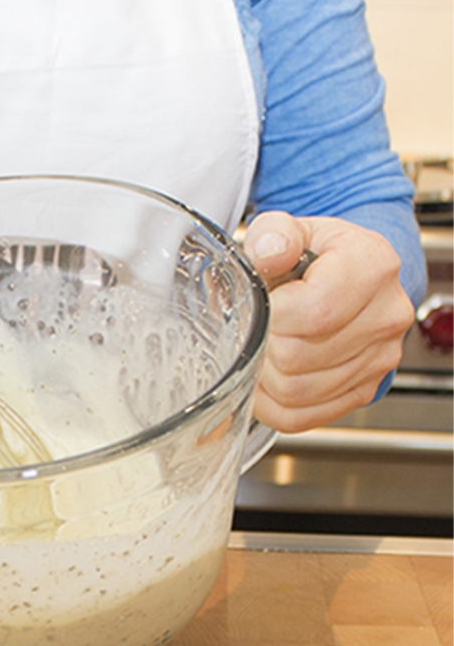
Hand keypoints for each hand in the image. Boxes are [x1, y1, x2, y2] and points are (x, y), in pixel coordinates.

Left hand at [243, 210, 415, 431]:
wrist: (345, 273)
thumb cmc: (314, 254)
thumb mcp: (290, 229)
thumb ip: (273, 233)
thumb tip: (270, 250)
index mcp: (372, 266)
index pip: (314, 312)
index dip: (273, 315)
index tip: (266, 303)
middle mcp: (386, 314)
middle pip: (299, 357)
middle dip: (262, 344)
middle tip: (259, 327)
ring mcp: (381, 357)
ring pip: (298, 392)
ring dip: (264, 376)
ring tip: (262, 348)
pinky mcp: (365, 388)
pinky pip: (304, 416)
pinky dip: (273, 404)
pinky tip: (268, 378)